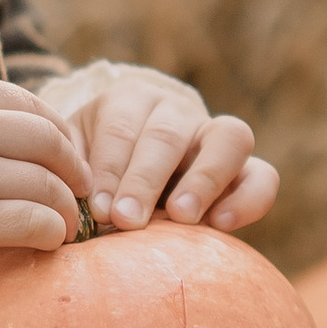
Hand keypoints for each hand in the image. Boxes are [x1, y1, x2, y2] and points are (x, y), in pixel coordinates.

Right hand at [0, 74, 86, 270]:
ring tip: (64, 222)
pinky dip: (51, 232)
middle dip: (76, 171)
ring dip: (67, 208)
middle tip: (81, 193)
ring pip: (48, 186)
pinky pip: (31, 223)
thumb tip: (43, 138)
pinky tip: (48, 240)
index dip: (62, 138)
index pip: (36, 108)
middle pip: (51, 144)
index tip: (68, 161)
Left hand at [50, 65, 277, 234]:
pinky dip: (248, 198)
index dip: (110, 168)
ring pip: (229, 138)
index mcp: (129, 102)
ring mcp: (216, 136)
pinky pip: (263, 176)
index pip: (121, 127)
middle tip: (126, 220)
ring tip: (182, 217)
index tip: (98, 208)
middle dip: (145, 179)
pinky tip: (221, 225)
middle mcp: (177, 111)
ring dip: (204, 178)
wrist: (128, 177)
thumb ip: (69, 176)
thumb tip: (62, 205)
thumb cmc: (93, 176)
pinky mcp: (246, 169)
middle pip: (168, 133)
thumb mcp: (73, 164)